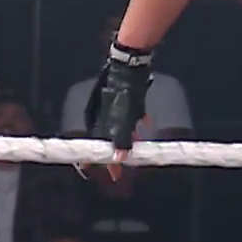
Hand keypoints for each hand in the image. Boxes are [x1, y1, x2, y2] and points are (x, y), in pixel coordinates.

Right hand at [84, 43, 153, 177]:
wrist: (129, 69)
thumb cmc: (122, 95)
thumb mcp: (122, 121)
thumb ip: (121, 140)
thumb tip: (119, 158)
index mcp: (98, 124)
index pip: (95, 147)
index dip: (97, 160)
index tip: (98, 172)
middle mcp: (103, 118)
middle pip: (109, 141)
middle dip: (116, 155)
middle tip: (121, 170)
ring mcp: (114, 108)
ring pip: (120, 130)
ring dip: (128, 140)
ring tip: (137, 150)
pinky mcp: (125, 101)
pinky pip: (131, 116)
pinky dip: (137, 122)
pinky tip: (146, 124)